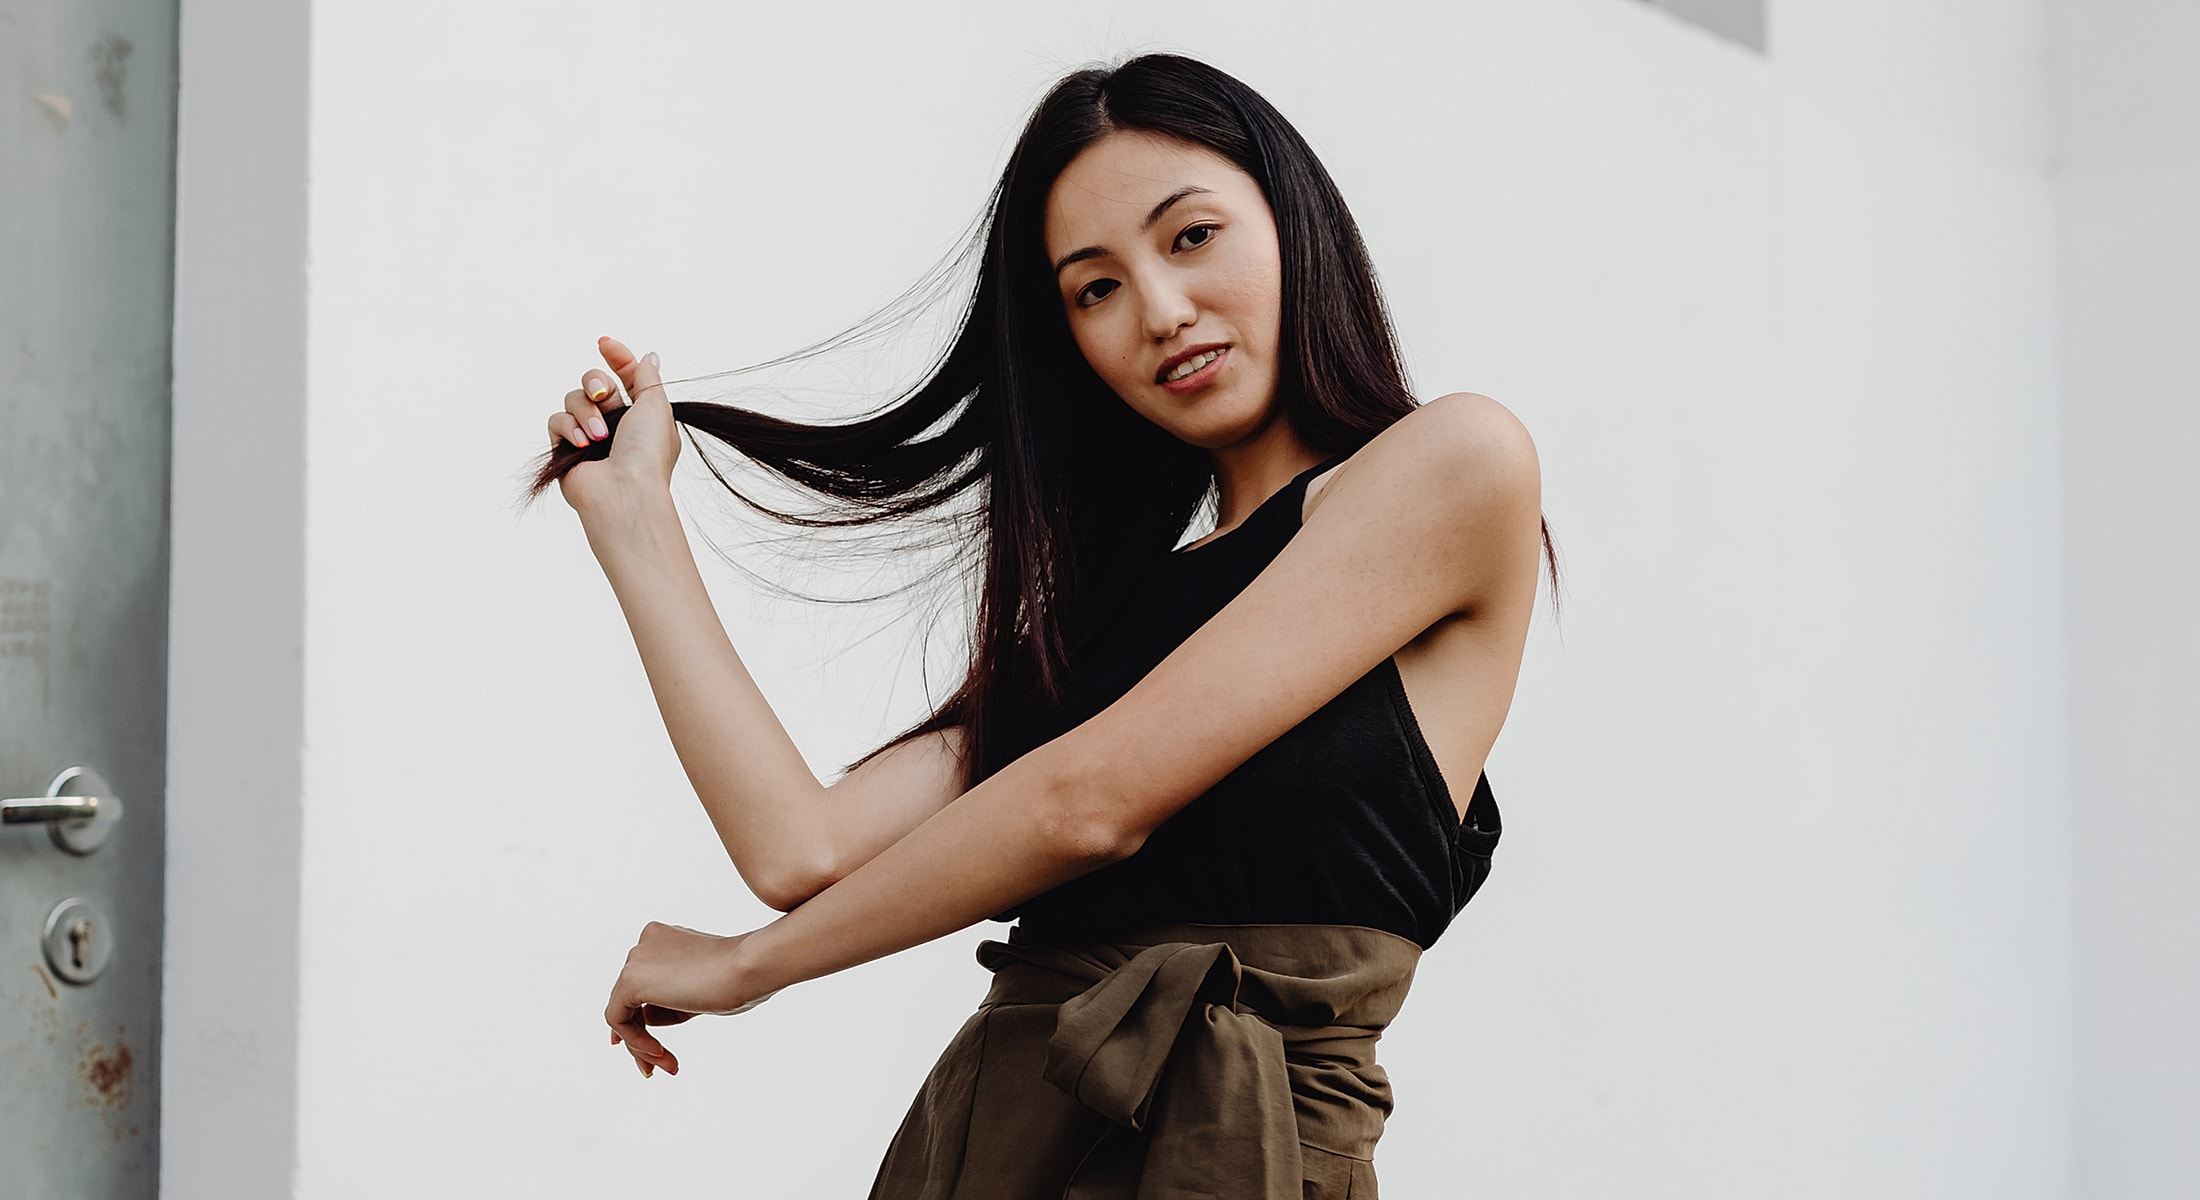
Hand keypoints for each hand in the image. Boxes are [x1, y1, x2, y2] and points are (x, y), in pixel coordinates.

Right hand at [545, 336, 681, 517]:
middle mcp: (615, 424)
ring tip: (599, 436)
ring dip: (586, 411)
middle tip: (603, 395)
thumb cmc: (647, 453)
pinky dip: (569, 428)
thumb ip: (647, 377)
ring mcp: (589, 436)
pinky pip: (557, 420)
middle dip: (596, 382)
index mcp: (640, 415)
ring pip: (573, 398)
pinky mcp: (566, 449)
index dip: (616, 356)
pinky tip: (583, 444)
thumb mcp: (656, 406)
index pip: (625, 375)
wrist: (624, 490)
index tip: (604, 343)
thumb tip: (648, 356)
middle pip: (594, 382)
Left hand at [605, 921, 774, 1077]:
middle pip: (632, 1000)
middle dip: (644, 1037)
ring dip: (643, 1045)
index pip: (646, 985)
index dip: (644, 1019)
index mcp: (665, 939)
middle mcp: (646, 943)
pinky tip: (660, 1053)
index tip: (655, 1047)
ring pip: (624, 1012)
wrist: (750, 968)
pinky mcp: (631, 978)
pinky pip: (617, 1018)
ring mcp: (637, 958)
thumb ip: (673, 1001)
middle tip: (664, 1066)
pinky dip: (635, 1041)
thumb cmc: (741, 979)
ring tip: (669, 1065)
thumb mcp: (700, 993)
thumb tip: (646, 1018)